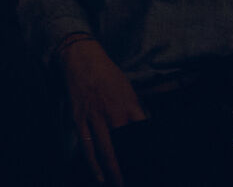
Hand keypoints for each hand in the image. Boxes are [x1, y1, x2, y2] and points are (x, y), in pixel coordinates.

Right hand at [60, 36, 146, 185]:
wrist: (81, 58)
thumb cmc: (107, 73)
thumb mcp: (129, 89)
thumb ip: (137, 110)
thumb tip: (145, 128)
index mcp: (128, 106)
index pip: (142, 134)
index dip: (148, 151)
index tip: (153, 166)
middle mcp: (111, 113)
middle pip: (122, 147)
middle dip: (127, 166)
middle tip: (131, 181)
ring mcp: (93, 117)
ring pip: (103, 149)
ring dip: (110, 169)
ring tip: (116, 183)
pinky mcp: (79, 118)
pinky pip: (85, 144)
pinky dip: (91, 161)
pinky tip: (97, 174)